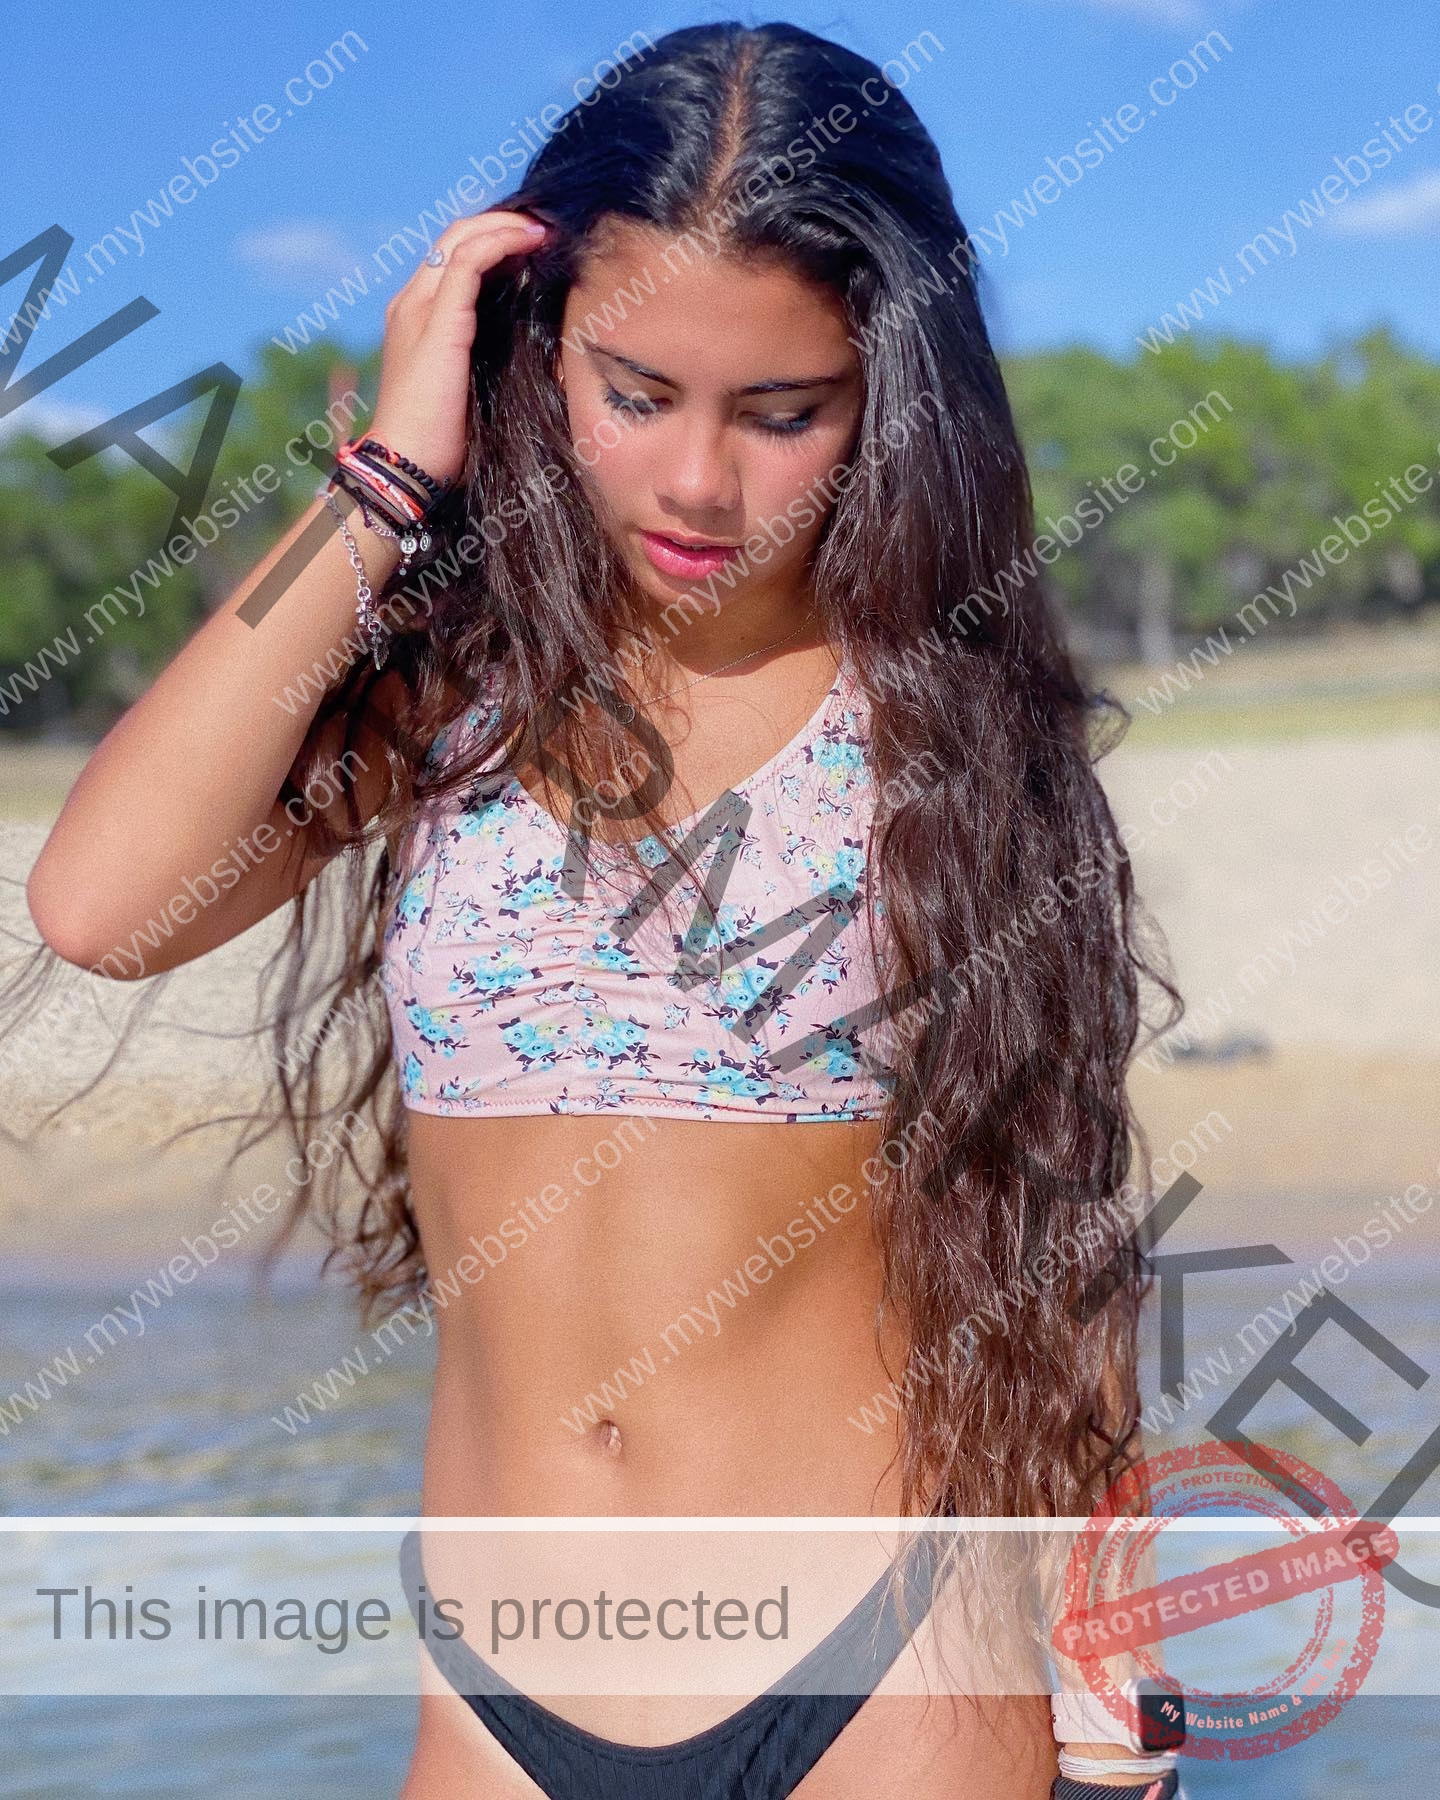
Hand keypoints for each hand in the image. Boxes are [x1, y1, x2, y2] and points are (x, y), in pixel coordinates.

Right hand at [368, 209, 549, 486]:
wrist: (405, 465)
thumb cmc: (440, 444)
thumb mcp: (471, 389)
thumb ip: (489, 360)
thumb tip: (537, 352)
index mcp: (417, 318)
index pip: (452, 258)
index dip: (492, 240)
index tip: (535, 243)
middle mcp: (412, 303)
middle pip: (455, 236)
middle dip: (502, 222)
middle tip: (545, 227)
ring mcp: (420, 308)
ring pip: (460, 238)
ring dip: (506, 225)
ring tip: (545, 229)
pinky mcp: (437, 321)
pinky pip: (468, 262)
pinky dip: (501, 242)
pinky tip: (532, 242)